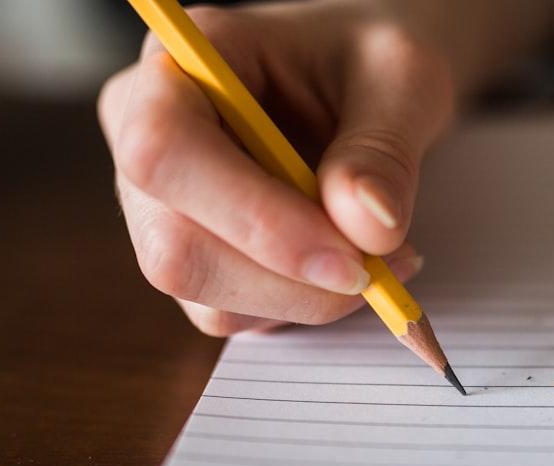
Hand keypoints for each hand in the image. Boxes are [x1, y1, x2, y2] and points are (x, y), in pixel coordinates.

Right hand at [98, 1, 454, 334]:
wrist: (370, 83)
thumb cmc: (373, 61)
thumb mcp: (403, 78)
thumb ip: (384, 148)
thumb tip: (367, 228)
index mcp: (182, 64)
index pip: (164, 151)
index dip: (254, 218)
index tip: (348, 254)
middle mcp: (150, 139)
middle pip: (176, 247)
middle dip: (291, 279)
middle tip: (381, 269)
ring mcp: (165, 208)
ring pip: (208, 296)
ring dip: (308, 298)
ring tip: (383, 257)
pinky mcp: (200, 259)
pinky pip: (237, 315)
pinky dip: (306, 307)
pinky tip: (353, 267)